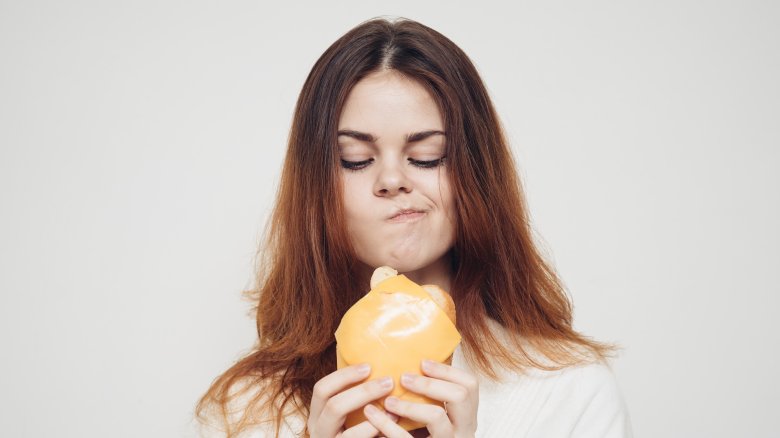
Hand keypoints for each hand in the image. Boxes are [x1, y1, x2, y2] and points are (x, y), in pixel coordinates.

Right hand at [307, 363, 398, 437]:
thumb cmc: (351, 431)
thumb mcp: (344, 414)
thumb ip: (352, 396)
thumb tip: (376, 366)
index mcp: (317, 415)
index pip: (322, 389)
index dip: (344, 376)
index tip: (368, 367)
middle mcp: (318, 431)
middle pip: (334, 406)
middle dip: (363, 392)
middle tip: (388, 382)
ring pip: (349, 433)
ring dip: (375, 418)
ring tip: (395, 408)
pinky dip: (377, 435)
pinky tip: (393, 428)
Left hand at [362, 359, 478, 437]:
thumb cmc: (424, 437)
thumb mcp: (436, 417)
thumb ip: (432, 397)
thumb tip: (413, 362)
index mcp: (466, 417)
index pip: (470, 385)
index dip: (447, 370)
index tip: (422, 362)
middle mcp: (463, 430)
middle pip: (460, 396)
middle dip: (430, 383)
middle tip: (404, 378)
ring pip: (437, 416)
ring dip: (410, 405)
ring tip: (388, 400)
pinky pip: (406, 437)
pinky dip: (386, 424)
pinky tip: (372, 414)